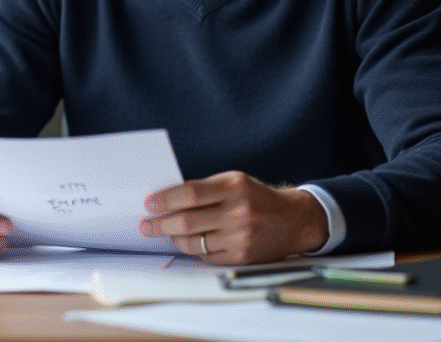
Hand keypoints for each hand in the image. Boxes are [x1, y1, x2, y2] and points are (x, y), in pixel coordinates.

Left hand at [139, 171, 327, 264]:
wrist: (294, 220)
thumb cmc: (258, 198)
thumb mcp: (235, 181)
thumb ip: (205, 189)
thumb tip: (168, 199)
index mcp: (234, 187)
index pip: (190, 194)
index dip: (166, 199)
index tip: (149, 204)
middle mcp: (238, 212)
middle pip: (187, 222)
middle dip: (161, 224)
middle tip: (147, 225)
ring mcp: (241, 238)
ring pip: (193, 243)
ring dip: (175, 238)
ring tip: (168, 232)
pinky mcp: (242, 258)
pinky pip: (206, 256)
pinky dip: (195, 249)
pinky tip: (192, 242)